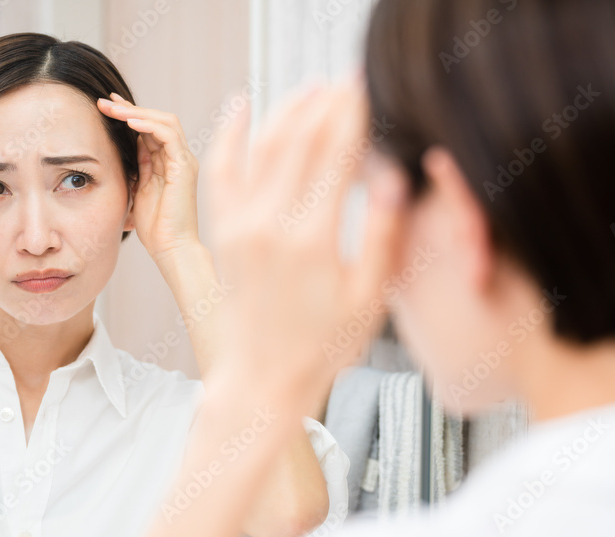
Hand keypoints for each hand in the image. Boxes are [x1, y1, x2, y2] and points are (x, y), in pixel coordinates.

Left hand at [98, 94, 200, 261]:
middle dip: (130, 108)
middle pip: (158, 119)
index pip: (151, 129)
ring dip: (137, 112)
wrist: (172, 249)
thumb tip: (125, 149)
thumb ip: (138, 169)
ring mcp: (184, 161)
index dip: (130, 114)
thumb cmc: (156, 228)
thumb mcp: (139, 191)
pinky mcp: (185, 168)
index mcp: (169, 164)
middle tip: (104, 101)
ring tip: (112, 109)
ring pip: (165, 121)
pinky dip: (149, 125)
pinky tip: (130, 122)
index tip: (107, 105)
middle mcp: (179, 158)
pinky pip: (169, 136)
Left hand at [205, 80, 408, 407]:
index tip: (368, 89)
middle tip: (347, 81)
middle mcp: (271, 225)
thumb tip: (393, 178)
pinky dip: (230, 135)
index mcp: (312, 239)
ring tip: (312, 88)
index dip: (355, 114)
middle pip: (301, 142)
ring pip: (262, 148)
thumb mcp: (368, 299)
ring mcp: (241, 226)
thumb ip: (382, 236)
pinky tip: (240, 107)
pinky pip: (221, 171)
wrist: (261, 378)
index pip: (337, 155)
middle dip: (327, 104)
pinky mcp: (224, 233)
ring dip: (287, 111)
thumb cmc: (320, 348)